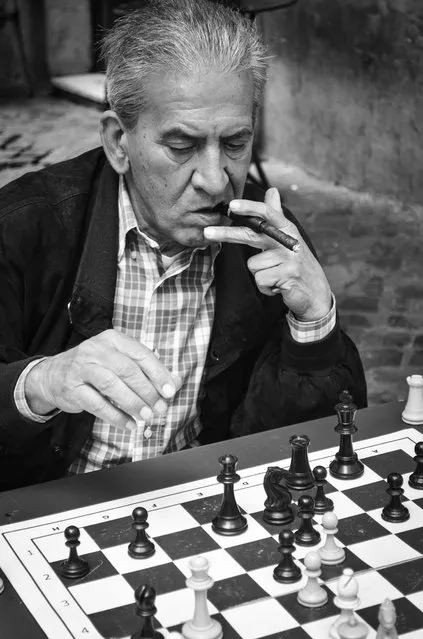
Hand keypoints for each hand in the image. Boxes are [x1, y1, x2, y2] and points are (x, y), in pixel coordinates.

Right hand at [25, 329, 181, 428]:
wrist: (53, 375)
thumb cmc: (95, 368)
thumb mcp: (120, 362)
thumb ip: (148, 371)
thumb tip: (175, 383)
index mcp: (113, 339)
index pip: (141, 354)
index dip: (158, 373)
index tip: (170, 390)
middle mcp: (97, 350)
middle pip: (127, 369)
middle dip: (147, 391)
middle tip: (160, 408)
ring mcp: (82, 368)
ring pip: (111, 385)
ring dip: (132, 403)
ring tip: (146, 417)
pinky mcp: (73, 388)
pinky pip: (97, 404)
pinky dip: (115, 416)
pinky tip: (129, 425)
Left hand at [204, 187, 331, 320]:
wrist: (316, 293)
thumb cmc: (296, 263)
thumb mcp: (287, 238)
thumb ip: (277, 216)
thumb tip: (272, 190)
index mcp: (287, 229)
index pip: (267, 214)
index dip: (249, 208)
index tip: (232, 205)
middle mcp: (288, 241)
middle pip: (251, 235)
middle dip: (227, 234)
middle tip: (206, 232)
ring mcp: (289, 258)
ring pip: (252, 265)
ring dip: (260, 275)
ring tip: (276, 277)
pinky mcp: (288, 275)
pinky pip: (260, 280)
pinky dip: (266, 287)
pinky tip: (278, 287)